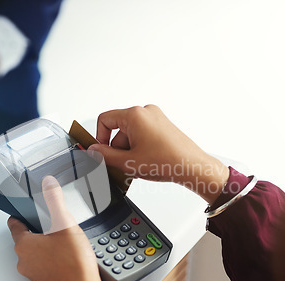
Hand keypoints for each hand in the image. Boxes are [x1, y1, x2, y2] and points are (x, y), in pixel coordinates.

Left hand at [7, 176, 111, 280]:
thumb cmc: (73, 262)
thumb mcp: (65, 223)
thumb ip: (54, 200)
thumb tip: (48, 183)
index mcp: (23, 244)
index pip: (15, 224)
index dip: (22, 213)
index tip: (27, 208)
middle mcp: (24, 260)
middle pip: (26, 237)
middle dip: (38, 229)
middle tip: (54, 223)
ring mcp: (33, 273)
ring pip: (36, 251)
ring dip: (46, 244)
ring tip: (64, 239)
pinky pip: (44, 263)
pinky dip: (52, 257)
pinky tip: (68, 254)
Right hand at [89, 105, 228, 203]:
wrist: (191, 166)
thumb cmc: (167, 161)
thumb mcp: (128, 162)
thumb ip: (105, 155)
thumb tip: (93, 150)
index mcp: (134, 115)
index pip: (105, 120)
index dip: (99, 138)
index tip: (101, 151)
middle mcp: (145, 112)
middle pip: (118, 128)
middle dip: (117, 147)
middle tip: (123, 164)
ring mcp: (155, 117)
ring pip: (130, 133)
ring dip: (129, 149)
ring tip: (138, 165)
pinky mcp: (162, 125)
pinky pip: (142, 134)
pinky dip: (139, 147)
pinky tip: (145, 161)